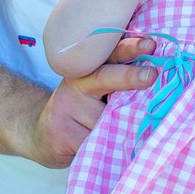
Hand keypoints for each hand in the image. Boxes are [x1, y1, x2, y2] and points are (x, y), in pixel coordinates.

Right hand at [25, 37, 154, 167]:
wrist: (37, 135)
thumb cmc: (78, 114)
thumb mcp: (94, 94)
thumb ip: (118, 88)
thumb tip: (158, 86)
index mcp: (87, 72)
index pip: (109, 55)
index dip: (129, 48)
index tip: (150, 45)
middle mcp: (75, 86)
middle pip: (104, 78)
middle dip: (130, 76)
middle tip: (151, 75)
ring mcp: (65, 109)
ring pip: (105, 120)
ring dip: (118, 130)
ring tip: (112, 136)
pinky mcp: (61, 134)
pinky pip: (95, 142)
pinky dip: (105, 148)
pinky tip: (100, 148)